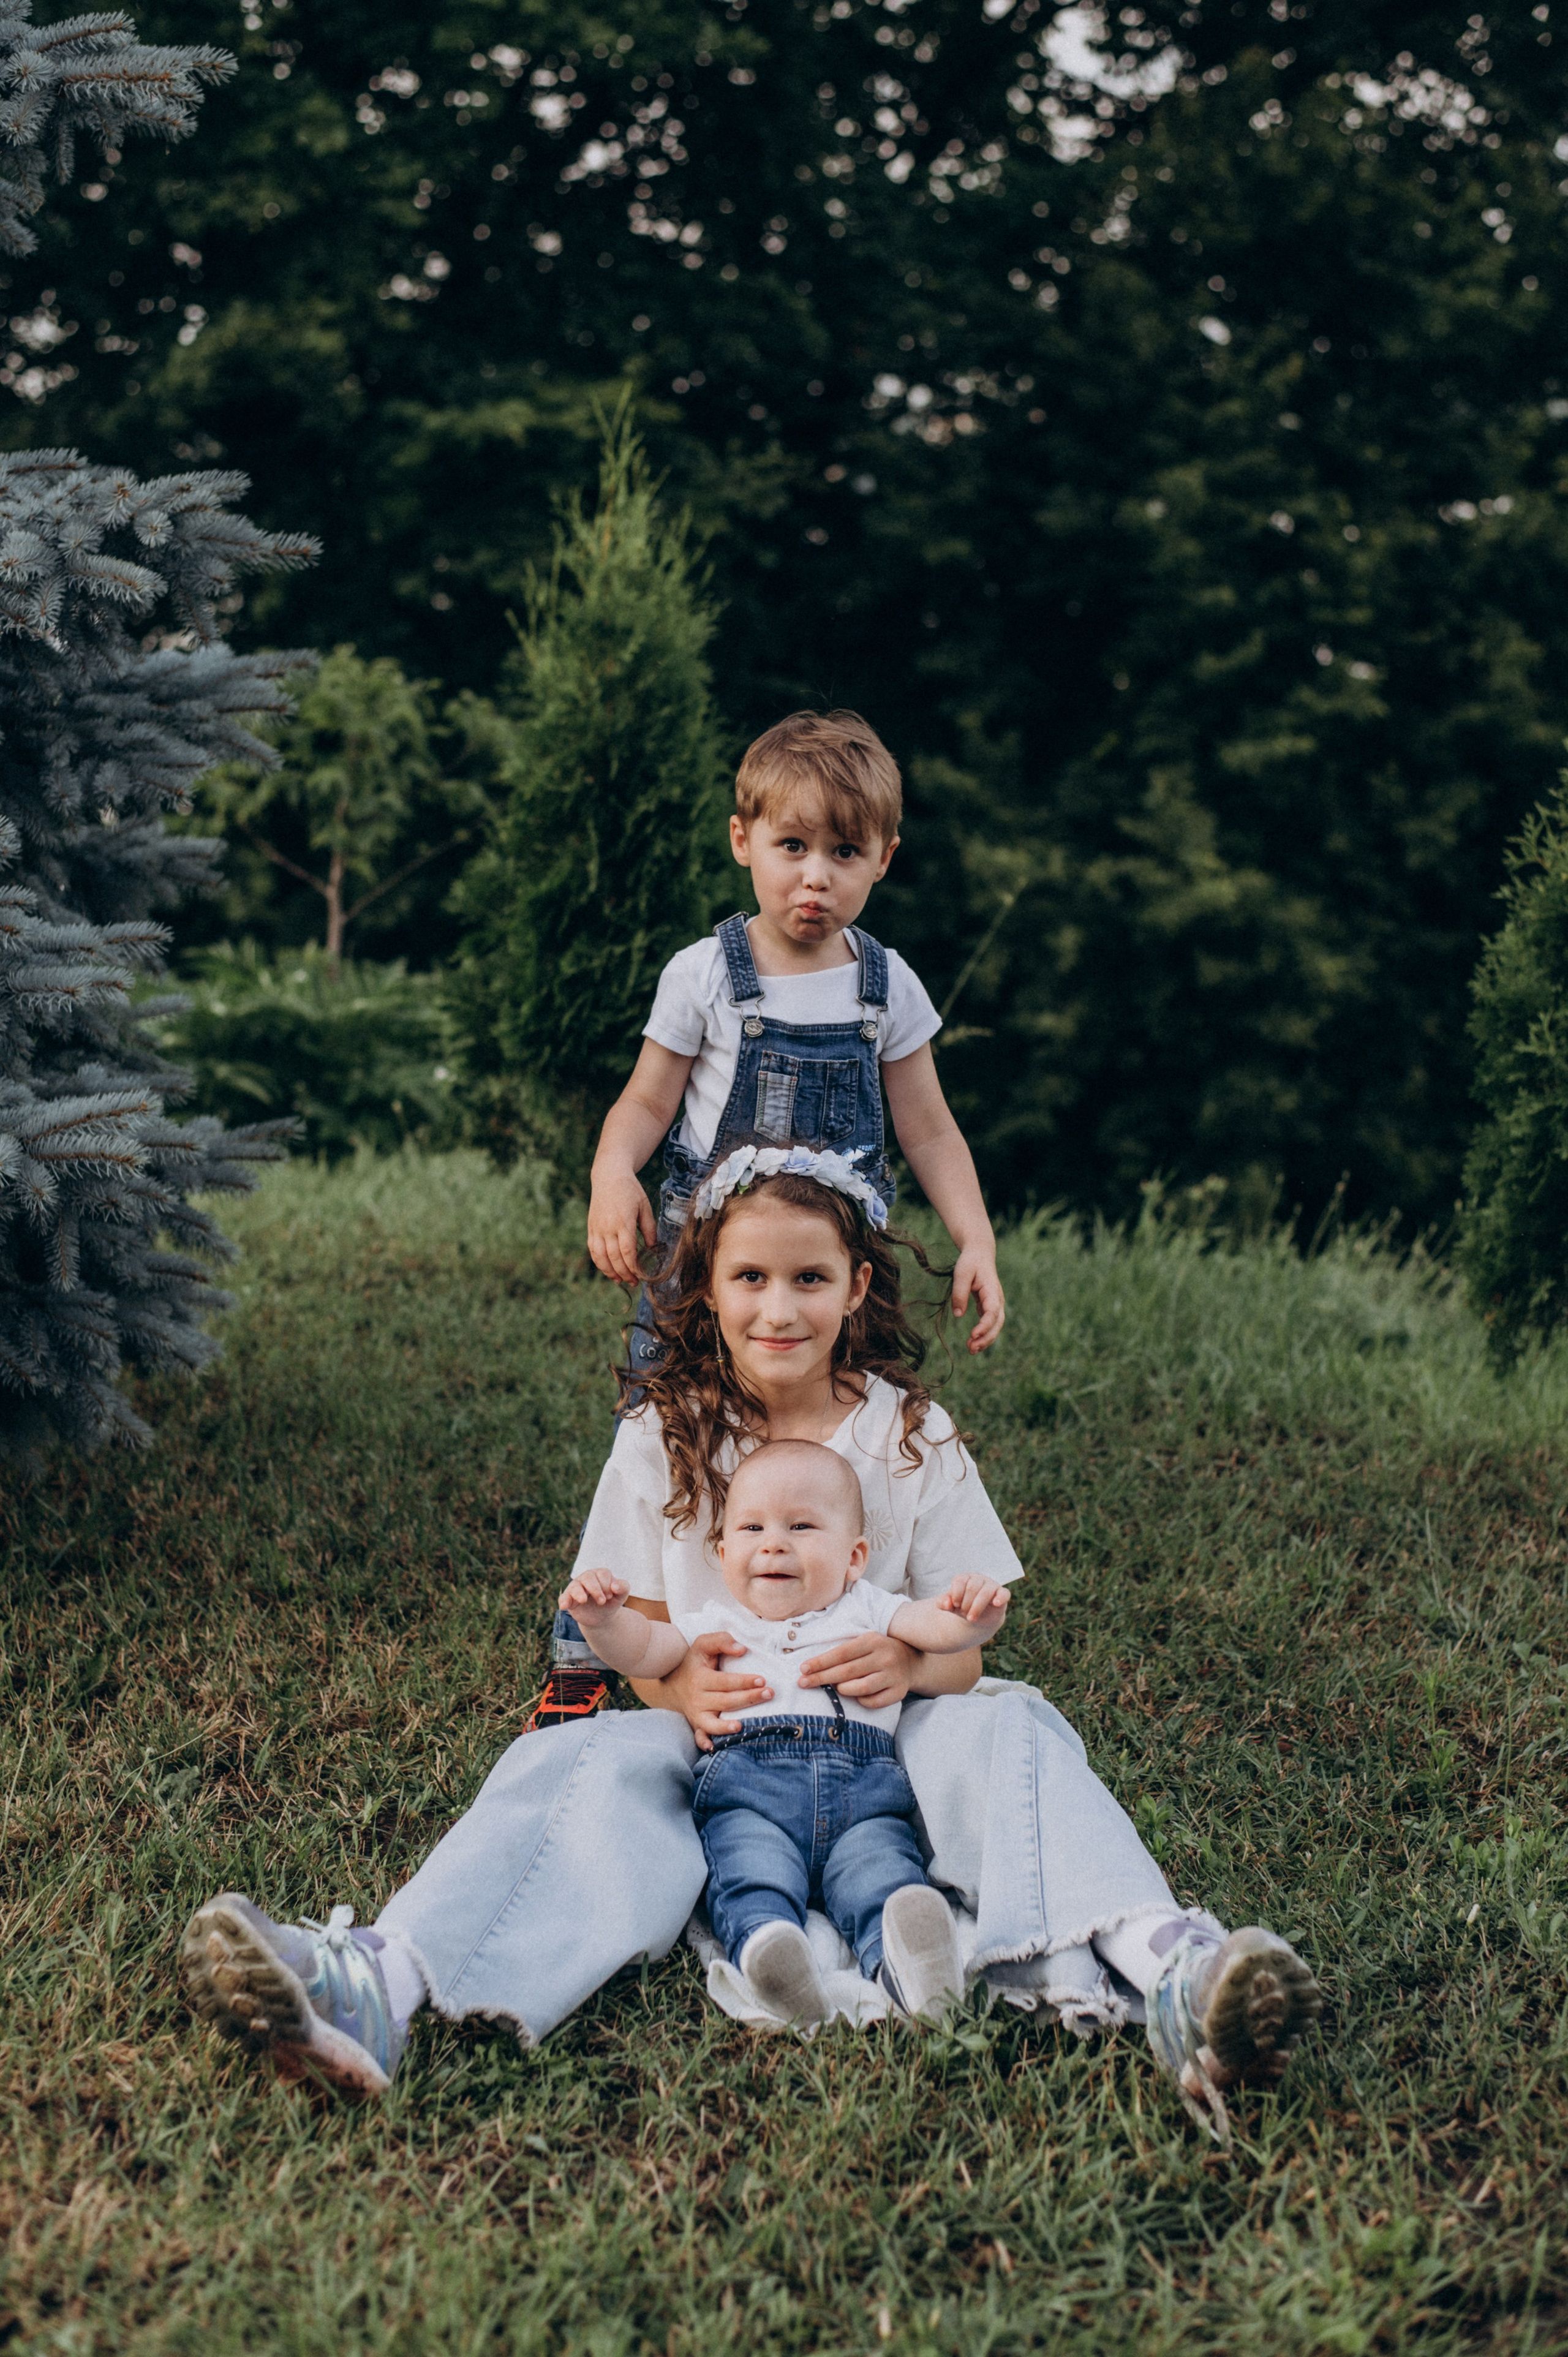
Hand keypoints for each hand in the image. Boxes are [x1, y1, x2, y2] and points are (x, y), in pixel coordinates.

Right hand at [559, 1568, 627, 1628]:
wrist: (602, 1616)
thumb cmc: (611, 1601)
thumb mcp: (621, 1596)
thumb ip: (623, 1587)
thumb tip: (615, 1586)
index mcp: (600, 1574)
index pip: (602, 1573)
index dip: (607, 1585)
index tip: (610, 1596)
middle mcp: (586, 1578)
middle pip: (588, 1577)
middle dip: (596, 1589)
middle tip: (602, 1602)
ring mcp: (576, 1588)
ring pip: (575, 1586)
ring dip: (579, 1593)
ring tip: (584, 1600)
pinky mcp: (569, 1599)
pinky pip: (563, 1597)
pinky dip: (563, 1601)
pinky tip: (564, 1606)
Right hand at [588, 1169, 656, 1285]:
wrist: (608, 1177)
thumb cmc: (630, 1191)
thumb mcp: (645, 1206)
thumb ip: (649, 1228)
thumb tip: (652, 1248)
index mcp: (623, 1222)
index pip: (627, 1251)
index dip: (633, 1267)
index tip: (641, 1276)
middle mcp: (607, 1227)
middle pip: (614, 1257)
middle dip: (624, 1273)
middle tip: (634, 1282)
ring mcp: (597, 1228)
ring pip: (600, 1257)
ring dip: (610, 1272)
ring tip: (620, 1281)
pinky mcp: (591, 1228)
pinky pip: (592, 1250)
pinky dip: (599, 1263)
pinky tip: (607, 1269)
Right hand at [659, 1630, 770, 1751]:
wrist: (672, 1683)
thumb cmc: (694, 1662)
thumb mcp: (703, 1644)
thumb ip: (722, 1641)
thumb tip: (742, 1650)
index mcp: (700, 1678)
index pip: (726, 1681)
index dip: (744, 1681)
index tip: (762, 1679)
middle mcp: (697, 1698)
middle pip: (725, 1701)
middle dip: (748, 1698)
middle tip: (769, 1693)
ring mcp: (696, 1714)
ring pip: (712, 1723)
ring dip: (726, 1727)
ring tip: (742, 1727)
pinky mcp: (696, 1725)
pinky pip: (698, 1737)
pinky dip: (704, 1743)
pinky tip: (714, 1748)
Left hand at [798, 1632, 916, 1713]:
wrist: (911, 1661)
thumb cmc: (878, 1651)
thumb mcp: (864, 1642)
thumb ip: (844, 1652)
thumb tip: (814, 1667)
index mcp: (872, 1641)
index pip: (841, 1653)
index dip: (820, 1662)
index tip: (803, 1669)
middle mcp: (884, 1657)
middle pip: (847, 1671)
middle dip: (822, 1678)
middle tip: (803, 1683)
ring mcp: (893, 1675)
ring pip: (861, 1688)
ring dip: (843, 1690)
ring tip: (834, 1688)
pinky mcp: (898, 1692)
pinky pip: (874, 1701)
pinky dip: (861, 1700)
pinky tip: (855, 1696)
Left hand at [931, 1573, 1010, 1635]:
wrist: (976, 1618)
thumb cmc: (962, 1607)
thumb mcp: (950, 1606)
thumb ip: (943, 1603)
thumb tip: (945, 1604)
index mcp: (965, 1578)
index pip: (960, 1580)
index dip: (956, 1594)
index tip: (955, 1605)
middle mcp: (978, 1578)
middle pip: (972, 1587)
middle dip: (966, 1604)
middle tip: (964, 1614)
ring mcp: (991, 1585)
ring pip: (986, 1592)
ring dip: (977, 1607)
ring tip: (971, 1618)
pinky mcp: (1002, 1594)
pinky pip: (1004, 1593)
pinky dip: (1001, 1598)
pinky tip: (996, 1603)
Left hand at [952, 1247, 1005, 1352]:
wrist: (979, 1254)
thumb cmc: (970, 1262)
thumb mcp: (961, 1273)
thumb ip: (959, 1293)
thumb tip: (958, 1314)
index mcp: (992, 1290)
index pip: (992, 1312)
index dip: (984, 1325)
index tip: (973, 1335)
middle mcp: (997, 1299)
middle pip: (997, 1323)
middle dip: (986, 1338)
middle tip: (971, 1348)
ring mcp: (995, 1304)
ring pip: (995, 1326)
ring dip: (985, 1340)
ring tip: (971, 1350)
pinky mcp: (988, 1307)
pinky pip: (989, 1324)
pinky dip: (982, 1335)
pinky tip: (972, 1343)